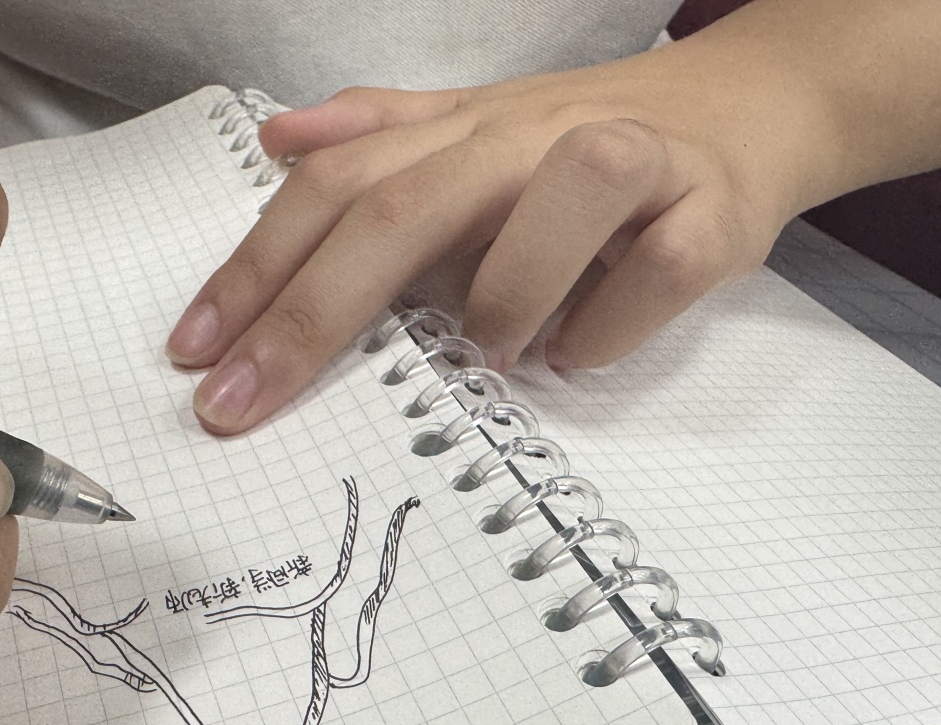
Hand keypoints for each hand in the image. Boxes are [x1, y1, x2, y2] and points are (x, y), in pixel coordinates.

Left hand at [169, 42, 829, 431]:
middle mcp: (531, 139)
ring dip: (503, 297)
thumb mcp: (473, 130)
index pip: (336, 189)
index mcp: (462, 132)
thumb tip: (281, 138)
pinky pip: (659, 271)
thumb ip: (381, 135)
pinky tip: (580, 350)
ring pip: (556, 207)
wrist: (746, 107)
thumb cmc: (588, 140)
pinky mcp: (711, 214)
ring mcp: (630, 168)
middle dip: (309, 314)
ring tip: (488, 352)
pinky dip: (609, 324)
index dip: (256, 269)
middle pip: (403, 208)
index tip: (194, 352)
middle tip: (241, 401)